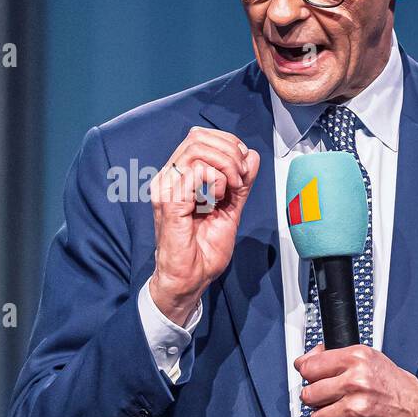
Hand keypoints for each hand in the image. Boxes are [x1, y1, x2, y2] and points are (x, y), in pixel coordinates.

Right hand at [148, 126, 260, 324]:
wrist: (191, 279)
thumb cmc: (203, 251)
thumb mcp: (231, 209)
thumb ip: (240, 183)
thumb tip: (251, 156)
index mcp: (179, 177)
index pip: (199, 138)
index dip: (227, 144)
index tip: (243, 168)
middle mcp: (169, 179)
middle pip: (197, 137)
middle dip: (229, 151)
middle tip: (240, 177)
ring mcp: (166, 188)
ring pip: (197, 149)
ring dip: (225, 165)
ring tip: (231, 188)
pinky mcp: (170, 201)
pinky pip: (197, 172)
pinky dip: (216, 182)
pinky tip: (217, 201)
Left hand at [294, 343, 417, 416]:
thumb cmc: (400, 390)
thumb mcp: (373, 360)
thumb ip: (338, 357)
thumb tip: (307, 359)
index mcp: (357, 360)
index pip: (308, 367)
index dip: (308, 373)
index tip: (311, 377)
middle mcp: (355, 383)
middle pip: (308, 394)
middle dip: (317, 398)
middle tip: (331, 398)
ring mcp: (354, 411)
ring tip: (345, 414)